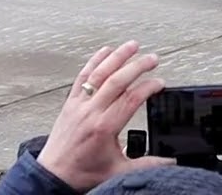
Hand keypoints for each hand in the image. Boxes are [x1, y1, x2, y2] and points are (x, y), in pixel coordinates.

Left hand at [35, 42, 171, 190]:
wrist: (52, 176)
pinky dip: (94, 61)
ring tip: (132, 45)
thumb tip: (169, 161)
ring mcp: (78, 106)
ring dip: (117, 57)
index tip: (160, 83)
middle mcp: (90, 113)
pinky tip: (105, 51)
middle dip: (137, 66)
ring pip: (99, 74)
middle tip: (153, 58)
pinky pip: (82, 77)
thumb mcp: (118, 171)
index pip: (130, 99)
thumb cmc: (80, 173)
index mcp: (104, 128)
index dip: (148, 87)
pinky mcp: (70, 103)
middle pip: (117, 81)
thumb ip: (146, 164)